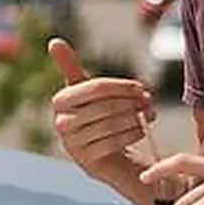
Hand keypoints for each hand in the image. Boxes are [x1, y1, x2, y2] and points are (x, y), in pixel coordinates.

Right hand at [48, 39, 157, 182]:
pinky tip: (142, 130)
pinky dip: (133, 134)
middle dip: (133, 103)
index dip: (122, 86)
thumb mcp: (87, 91)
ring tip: (149, 115)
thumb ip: (69, 66)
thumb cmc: (97, 115)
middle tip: (150, 103)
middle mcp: (61, 123)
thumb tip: (53, 41)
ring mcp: (72, 145)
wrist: (107, 156)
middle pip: (105, 106)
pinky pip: (114, 143)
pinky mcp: (87, 163)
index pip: (96, 87)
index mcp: (60, 101)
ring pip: (111, 124)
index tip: (141, 88)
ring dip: (136, 118)